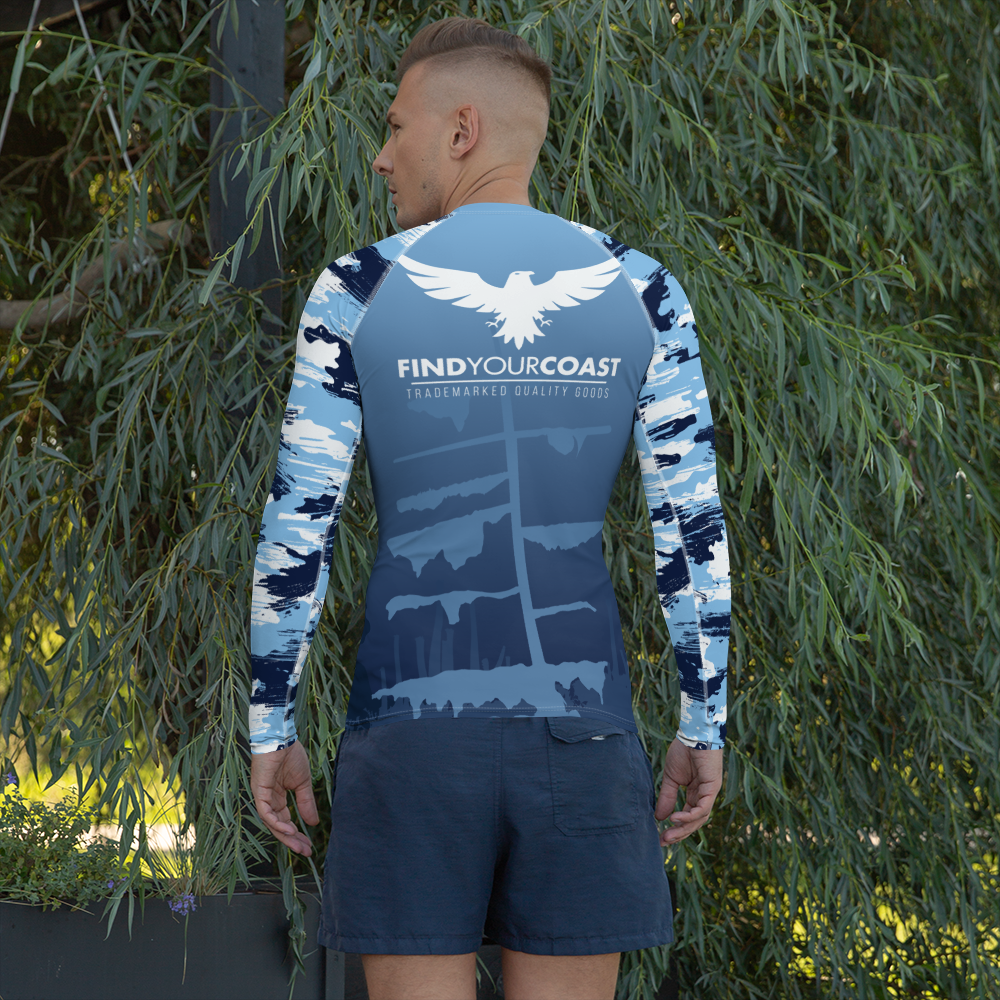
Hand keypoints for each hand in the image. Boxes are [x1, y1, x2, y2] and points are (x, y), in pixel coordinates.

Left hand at [250, 741, 319, 856]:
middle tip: (305, 852)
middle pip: (279, 826)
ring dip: (285, 835)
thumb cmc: (291, 755)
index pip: (286, 821)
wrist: (282, 738)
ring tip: (299, 844)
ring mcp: (262, 796)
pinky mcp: (258, 791)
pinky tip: (290, 830)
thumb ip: (306, 802)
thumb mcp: (303, 783)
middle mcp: (268, 800)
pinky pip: (265, 812)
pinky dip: (276, 822)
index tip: (309, 845)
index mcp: (277, 797)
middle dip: (292, 840)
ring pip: (272, 823)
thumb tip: (314, 822)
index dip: (297, 834)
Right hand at [655, 739, 723, 844]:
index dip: (676, 828)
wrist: (693, 734)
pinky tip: (676, 818)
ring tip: (669, 833)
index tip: (660, 837)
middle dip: (679, 833)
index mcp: (696, 794)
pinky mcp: (713, 788)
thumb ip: (667, 797)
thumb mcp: (671, 778)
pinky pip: (703, 808)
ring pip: (700, 818)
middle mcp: (705, 796)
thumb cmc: (683, 752)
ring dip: (684, 827)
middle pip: (694, 822)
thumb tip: (659, 817)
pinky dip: (690, 815)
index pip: (688, 817)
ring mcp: (710, 793)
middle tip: (664, 841)